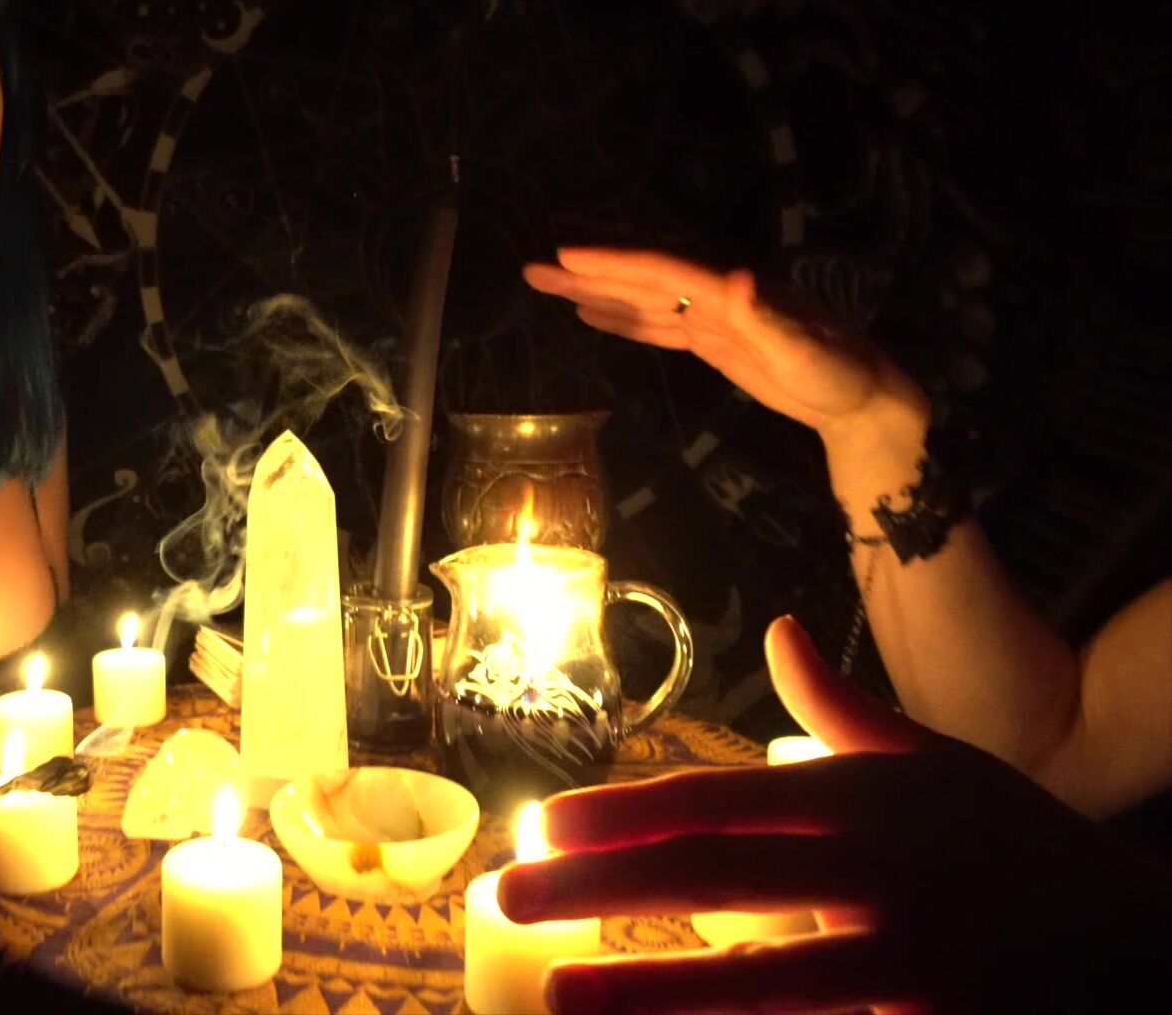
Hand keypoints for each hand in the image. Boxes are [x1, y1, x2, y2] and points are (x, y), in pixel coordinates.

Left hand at [497, 617, 1171, 1013]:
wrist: (1143, 949)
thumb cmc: (1021, 852)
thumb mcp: (940, 768)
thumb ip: (844, 712)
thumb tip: (780, 634)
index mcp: (867, 799)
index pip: (718, 799)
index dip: (621, 811)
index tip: (541, 825)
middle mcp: (882, 871)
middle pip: (715, 877)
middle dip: (600, 887)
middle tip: (505, 899)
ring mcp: (914, 960)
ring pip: (760, 980)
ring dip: (652, 990)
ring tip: (557, 995)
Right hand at [524, 248, 924, 441]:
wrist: (861, 398)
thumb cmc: (837, 374)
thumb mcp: (805, 350)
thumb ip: (767, 319)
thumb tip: (739, 280)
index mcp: (732, 290)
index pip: (662, 271)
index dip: (614, 263)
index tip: (566, 255)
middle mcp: (716, 294)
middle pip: (641, 278)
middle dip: (588, 273)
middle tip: (533, 268)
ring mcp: (712, 317)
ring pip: (642, 299)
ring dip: (595, 292)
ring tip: (548, 287)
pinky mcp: (712, 341)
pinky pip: (657, 326)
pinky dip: (623, 319)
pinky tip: (592, 314)